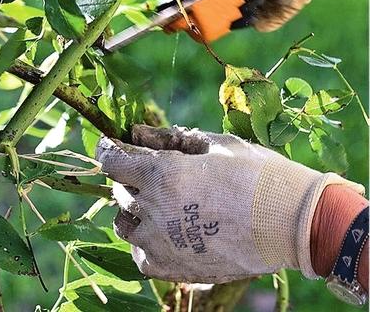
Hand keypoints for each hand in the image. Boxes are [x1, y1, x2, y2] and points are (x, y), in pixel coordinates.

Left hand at [96, 125, 363, 283]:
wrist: (291, 221)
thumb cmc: (254, 173)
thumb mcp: (210, 145)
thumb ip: (166, 137)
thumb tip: (135, 131)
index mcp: (161, 172)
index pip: (110, 161)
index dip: (108, 151)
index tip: (113, 147)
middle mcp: (153, 208)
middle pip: (120, 190)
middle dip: (132, 179)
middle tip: (159, 175)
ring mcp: (160, 242)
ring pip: (125, 224)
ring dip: (136, 211)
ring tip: (164, 206)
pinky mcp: (172, 268)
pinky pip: (142, 255)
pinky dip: (148, 243)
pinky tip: (170, 233)